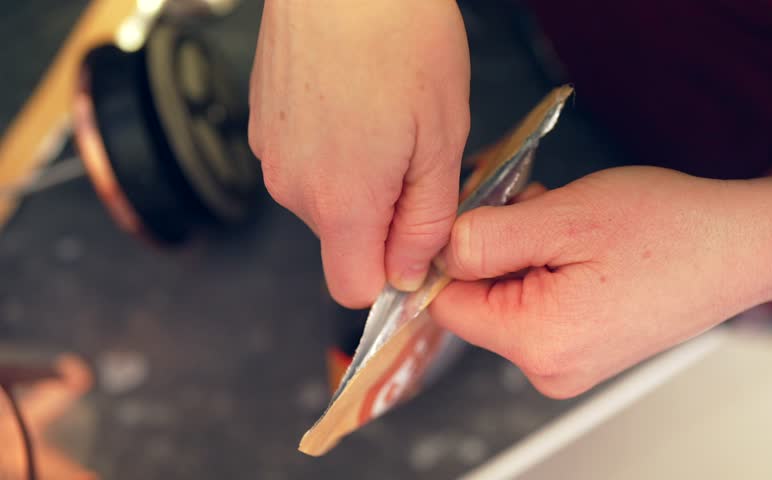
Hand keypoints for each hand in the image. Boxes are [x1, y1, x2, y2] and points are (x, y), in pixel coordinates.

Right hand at [249, 0, 470, 306]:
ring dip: (359, 179)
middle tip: (413, 154)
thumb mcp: (441, 140)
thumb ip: (425, 221)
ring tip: (384, 119)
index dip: (392, 274)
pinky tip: (354, 103)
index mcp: (341, 203)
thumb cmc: (399, 39)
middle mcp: (293, 188)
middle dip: (382, 217)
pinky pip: (305, 163)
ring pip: (325, 200)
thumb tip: (407, 272)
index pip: (354, 289)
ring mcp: (270, 155)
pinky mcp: (263, 127)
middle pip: (343, 242)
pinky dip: (333, 149)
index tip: (418, 240)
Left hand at [431, 167, 771, 397]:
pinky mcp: (584, 348)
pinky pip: (537, 304)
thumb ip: (486, 237)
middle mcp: (549, 367)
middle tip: (539, 209)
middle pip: (476, 301)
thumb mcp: (563, 217)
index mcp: (538, 341)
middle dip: (495, 247)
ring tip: (570, 224)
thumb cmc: (669, 229)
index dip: (450, 253)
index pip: (446, 305)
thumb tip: (438, 251)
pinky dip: (546, 267)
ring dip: (523, 251)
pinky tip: (581, 243)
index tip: (479, 214)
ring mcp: (568, 363)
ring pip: (506, 297)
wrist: (742, 246)